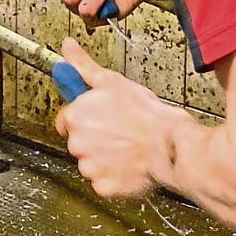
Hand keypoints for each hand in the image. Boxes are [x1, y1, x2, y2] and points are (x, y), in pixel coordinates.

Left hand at [53, 40, 175, 198]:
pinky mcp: (104, 187)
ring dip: (104, 159)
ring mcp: (90, 167)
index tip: (100, 120)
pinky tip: (129, 166)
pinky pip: (103, 184)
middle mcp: (78, 143)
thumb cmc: (145, 113)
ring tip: (127, 149)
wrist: (169, 144)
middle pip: (78, 143)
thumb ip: (83, 66)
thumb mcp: (112, 81)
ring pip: (90, 164)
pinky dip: (115, 178)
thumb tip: (67, 47)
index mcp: (76, 116)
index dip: (84, 119)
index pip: (66, 121)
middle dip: (95, 140)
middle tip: (119, 133)